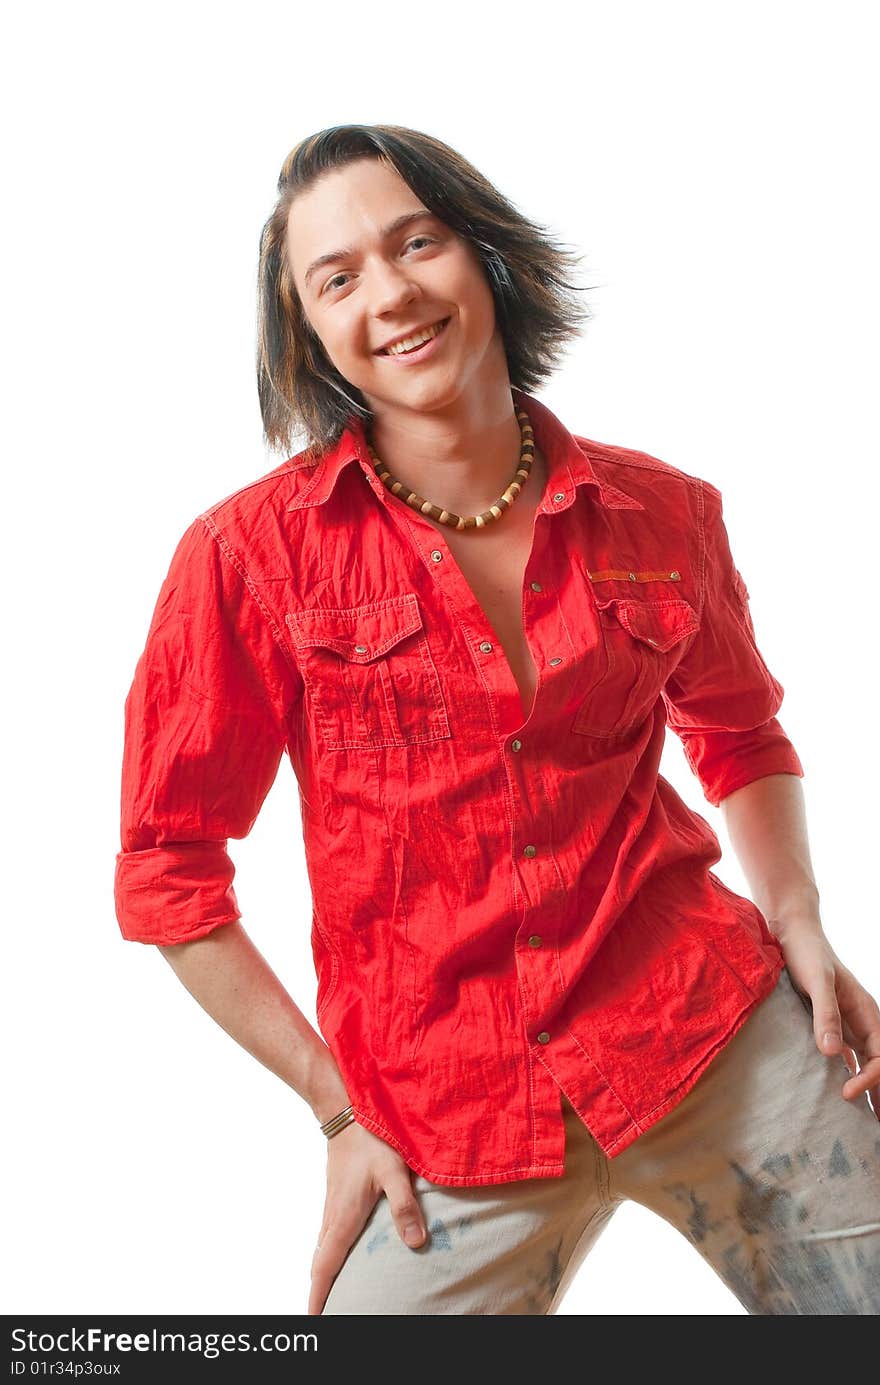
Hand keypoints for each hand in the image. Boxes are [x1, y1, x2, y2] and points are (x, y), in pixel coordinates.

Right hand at [308, 1118, 427, 1314]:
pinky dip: (327, 1255)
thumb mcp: (394, 1171)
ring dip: (323, 1273)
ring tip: (331, 1294)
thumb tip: (416, 1242)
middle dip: (319, 1291)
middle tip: (324, 1314)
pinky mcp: (335, 1197)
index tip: (313, 1320)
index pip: (325, 1267)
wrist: (347, 1110)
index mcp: (344, 1218)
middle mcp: (333, 1217)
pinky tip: (339, 1256)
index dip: (318, 1296)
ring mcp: (331, 1207)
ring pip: (322, 1250)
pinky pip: (326, 1237)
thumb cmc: (372, 1139)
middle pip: (320, 1264)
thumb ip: (404, 1205)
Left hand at [775, 923, 879, 1120]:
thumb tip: (832, 1054)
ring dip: (869, 1090)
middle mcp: (862, 1022)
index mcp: (867, 1013)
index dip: (871, 1080)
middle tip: (877, 1128)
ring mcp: (847, 1026)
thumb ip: (824, 1014)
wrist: (792, 933)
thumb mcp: (816, 981)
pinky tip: (840, 1095)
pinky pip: (845, 1058)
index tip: (848, 1094)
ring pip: (865, 1065)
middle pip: (879, 1065)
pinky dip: (848, 1077)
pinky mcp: (829, 1026)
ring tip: (866, 1123)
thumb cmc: (807, 953)